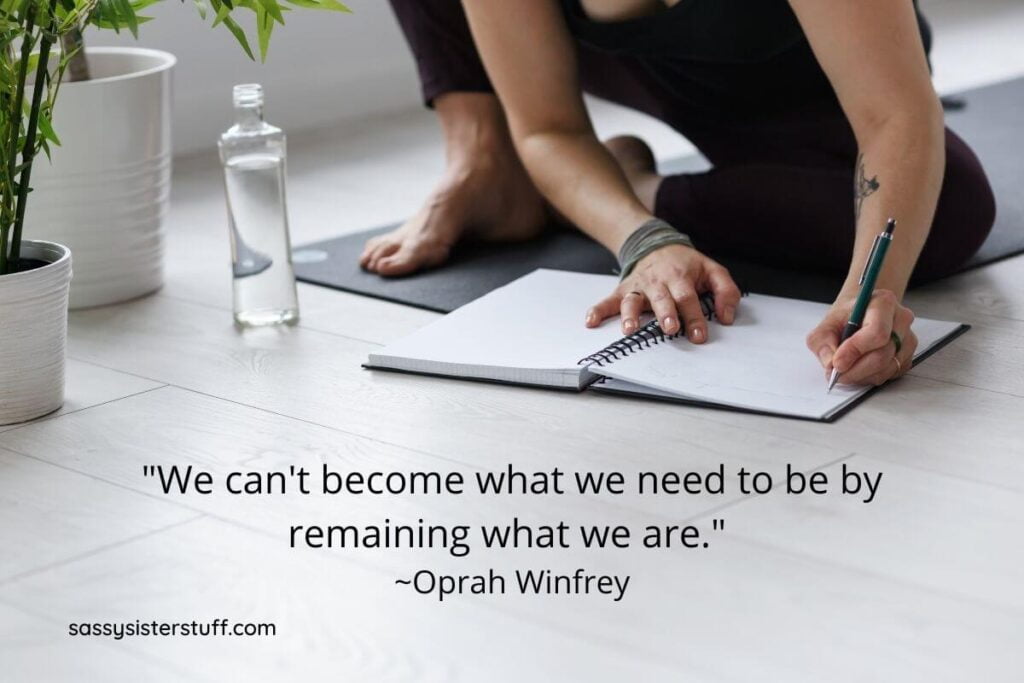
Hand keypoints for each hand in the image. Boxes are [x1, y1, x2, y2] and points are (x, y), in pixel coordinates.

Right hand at [585, 244, 741, 341]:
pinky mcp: (624, 290)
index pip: (688, 298)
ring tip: (629, 330)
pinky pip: (609, 300)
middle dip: (665, 314)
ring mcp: (639, 286)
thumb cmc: (686, 264)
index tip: (699, 336)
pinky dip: (598, 310)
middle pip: (662, 299)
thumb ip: (725, 292)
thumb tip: (727, 317)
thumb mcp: (712, 270)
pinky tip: (591, 320)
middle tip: (670, 329)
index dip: (694, 317)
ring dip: (630, 315)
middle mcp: (658, 282)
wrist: (656, 244)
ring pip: (633, 300)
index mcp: (681, 277)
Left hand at [806, 289, 916, 385]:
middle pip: (883, 354)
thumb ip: (823, 341)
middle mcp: (901, 320)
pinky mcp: (907, 355)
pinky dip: (871, 377)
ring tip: (846, 370)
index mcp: (883, 303)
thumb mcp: (827, 322)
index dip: (855, 351)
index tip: (837, 363)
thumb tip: (830, 363)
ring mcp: (907, 338)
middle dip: (856, 370)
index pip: (876, 332)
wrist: (863, 312)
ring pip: (887, 368)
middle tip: (837, 374)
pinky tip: (860, 369)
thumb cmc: (848, 315)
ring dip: (862, 376)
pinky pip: (891, 374)